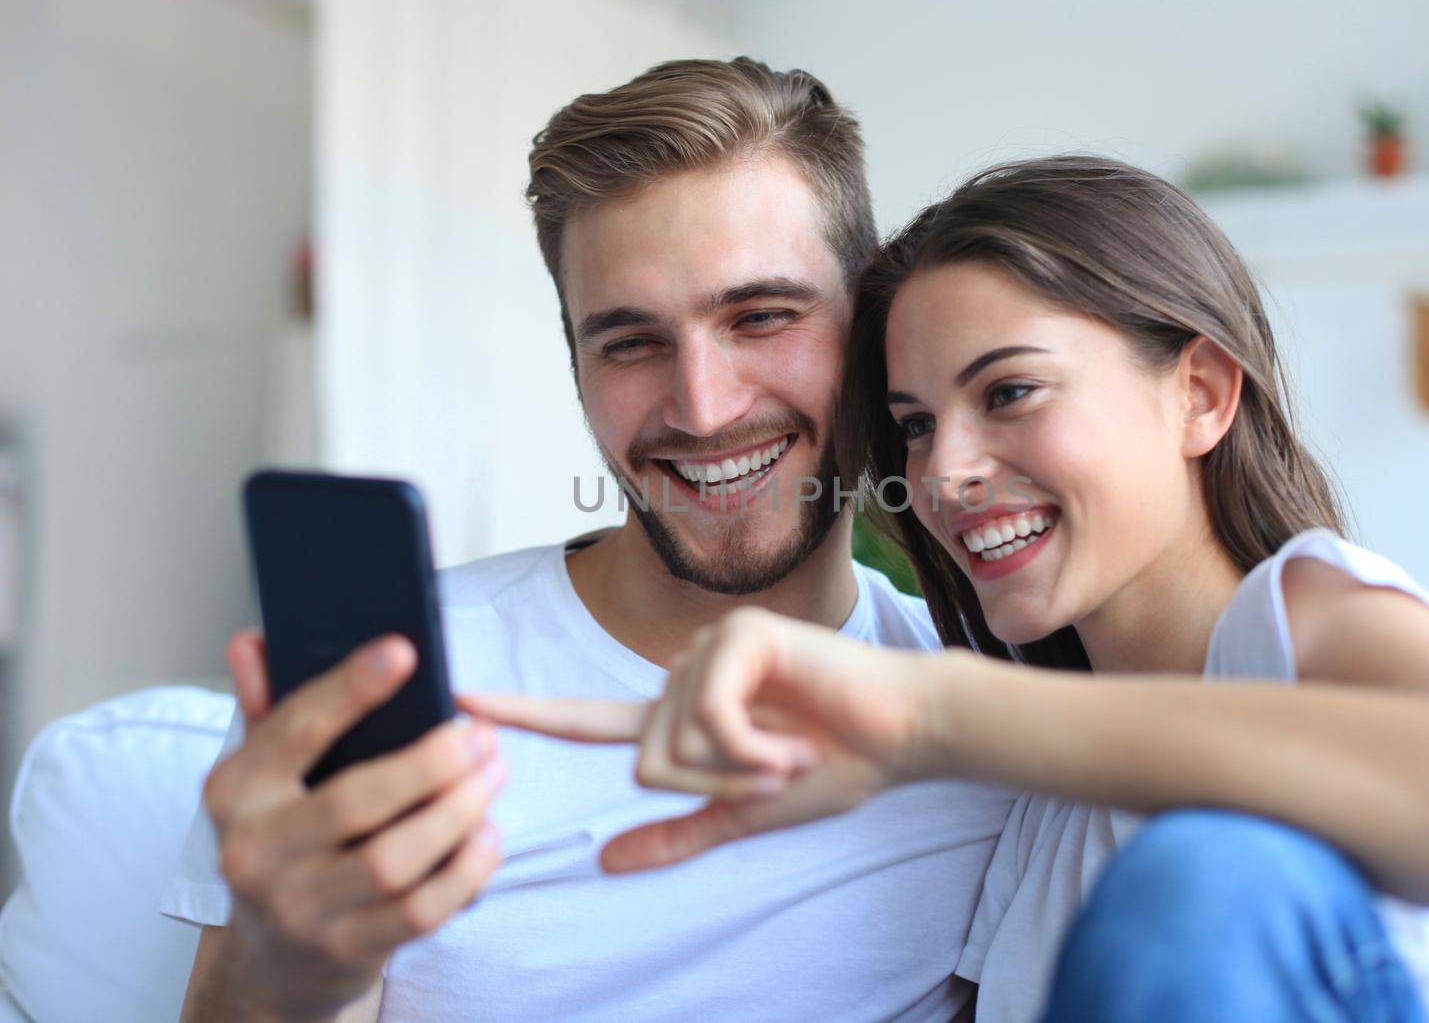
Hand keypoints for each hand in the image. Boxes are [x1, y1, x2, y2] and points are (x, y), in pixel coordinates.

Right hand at [200, 630, 505, 1017]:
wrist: (278, 957)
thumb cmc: (286, 840)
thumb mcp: (264, 776)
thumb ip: (268, 707)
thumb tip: (254, 639)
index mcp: (234, 793)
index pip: (293, 730)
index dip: (350, 690)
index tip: (404, 651)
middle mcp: (255, 853)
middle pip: (355, 800)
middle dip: (431, 762)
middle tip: (480, 734)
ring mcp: (299, 909)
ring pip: (393, 860)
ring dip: (458, 812)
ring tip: (494, 773)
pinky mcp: (345, 951)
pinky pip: (420, 912)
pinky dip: (465, 871)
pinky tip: (490, 835)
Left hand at [458, 606, 937, 873]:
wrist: (902, 735)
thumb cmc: (834, 766)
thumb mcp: (746, 812)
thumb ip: (678, 834)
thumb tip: (606, 860)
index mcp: (678, 712)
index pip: (587, 718)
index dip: (524, 713)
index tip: (459, 703)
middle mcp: (682, 673)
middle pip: (643, 761)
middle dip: (712, 787)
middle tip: (778, 771)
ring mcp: (708, 648)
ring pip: (670, 746)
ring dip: (737, 769)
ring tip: (793, 751)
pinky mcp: (738, 636)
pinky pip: (706, 718)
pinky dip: (750, 747)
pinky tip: (793, 737)